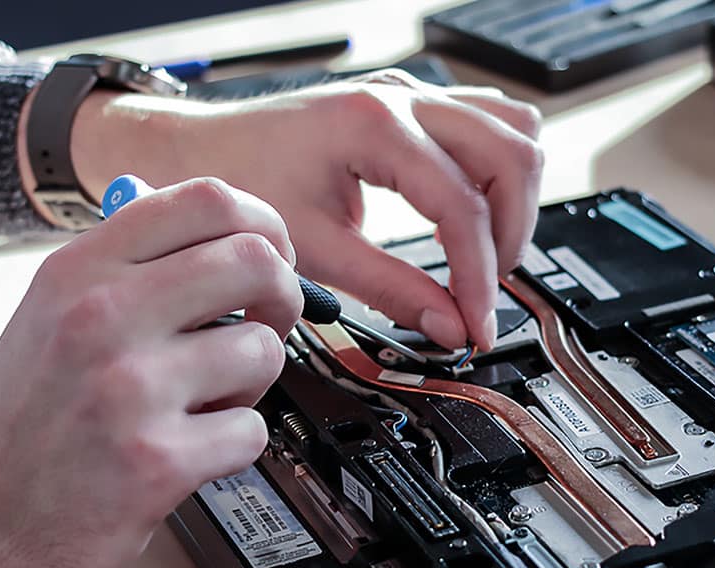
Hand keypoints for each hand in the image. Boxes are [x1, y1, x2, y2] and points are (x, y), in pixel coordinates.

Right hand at [0, 179, 301, 567]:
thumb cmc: (23, 424)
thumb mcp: (49, 315)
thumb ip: (131, 268)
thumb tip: (231, 233)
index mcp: (78, 269)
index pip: (205, 200)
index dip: (264, 224)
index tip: (272, 255)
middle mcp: (102, 316)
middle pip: (255, 262)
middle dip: (283, 296)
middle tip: (267, 324)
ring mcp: (130, 388)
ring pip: (264, 351)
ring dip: (252, 382)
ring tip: (205, 402)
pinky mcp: (158, 460)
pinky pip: (252, 431)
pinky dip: (234, 445)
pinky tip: (189, 452)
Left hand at [66, 70, 543, 350]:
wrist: (201, 150)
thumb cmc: (240, 181)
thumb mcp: (313, 248)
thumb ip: (390, 289)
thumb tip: (448, 326)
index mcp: (375, 127)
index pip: (462, 208)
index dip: (479, 278)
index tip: (475, 324)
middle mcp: (402, 98)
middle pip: (513, 156)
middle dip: (510, 234)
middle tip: (484, 290)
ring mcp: (411, 94)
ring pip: (514, 128)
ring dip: (513, 196)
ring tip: (484, 253)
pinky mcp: (410, 103)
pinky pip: (489, 121)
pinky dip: (496, 170)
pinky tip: (472, 213)